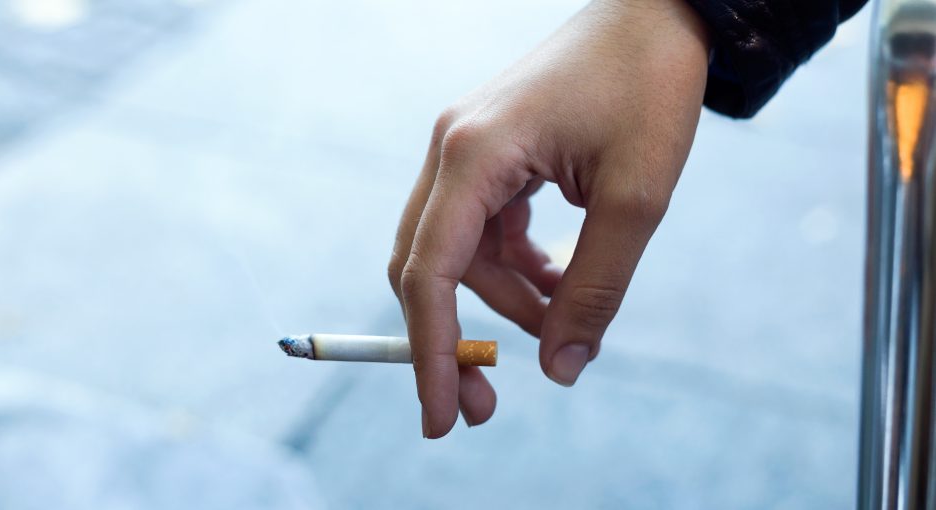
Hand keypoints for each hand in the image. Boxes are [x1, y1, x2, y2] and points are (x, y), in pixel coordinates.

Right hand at [388, 0, 708, 437]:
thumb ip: (595, 288)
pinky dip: (513, 265)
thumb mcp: (636, 198)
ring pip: (460, 253)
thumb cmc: (649, 87)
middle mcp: (452, 150)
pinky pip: (483, 228)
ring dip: (504, 298)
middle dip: (454, 337)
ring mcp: (466, 148)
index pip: (431, 271)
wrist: (658, 11)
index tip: (443, 416)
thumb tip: (559, 369)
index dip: (430, 350)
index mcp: (474, 154)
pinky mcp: (489, 152)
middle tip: (488, 403)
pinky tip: (556, 277)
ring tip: (563, 316)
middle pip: (428, 267)